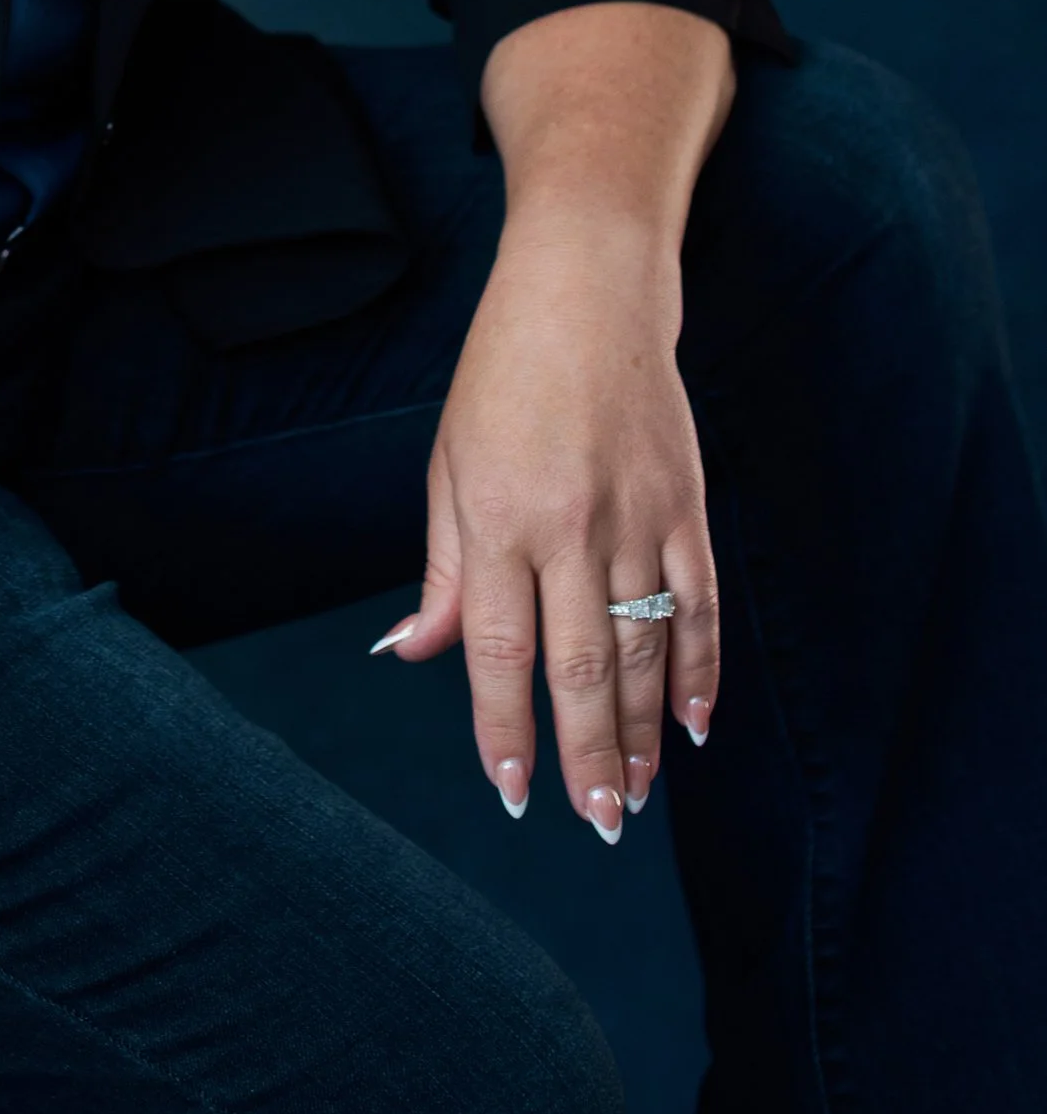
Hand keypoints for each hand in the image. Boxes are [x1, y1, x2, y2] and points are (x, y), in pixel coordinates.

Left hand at [373, 203, 717, 835]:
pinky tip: (692, 725)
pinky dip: (700, 670)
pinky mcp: (687, 503)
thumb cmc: (502, 378)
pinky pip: (700, 604)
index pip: (496, 651)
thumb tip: (411, 653)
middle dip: (587, 758)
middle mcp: (568, 526)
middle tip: (596, 824)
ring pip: (643, 649)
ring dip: (641, 733)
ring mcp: (636, 516)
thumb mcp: (448, 464)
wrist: (588, 288)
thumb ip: (441, 570)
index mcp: (496, 517)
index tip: (514, 794)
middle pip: (579, 667)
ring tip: (635, 796)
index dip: (505, 731)